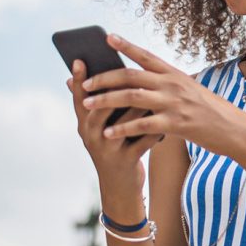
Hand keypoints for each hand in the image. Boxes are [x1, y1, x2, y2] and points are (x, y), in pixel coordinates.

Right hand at [67, 59, 163, 197]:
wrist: (120, 187)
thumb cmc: (114, 148)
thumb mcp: (102, 129)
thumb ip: (101, 105)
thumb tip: (100, 74)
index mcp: (84, 124)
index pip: (79, 97)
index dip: (80, 79)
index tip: (80, 58)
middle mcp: (91, 136)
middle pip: (98, 107)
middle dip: (112, 87)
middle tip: (127, 69)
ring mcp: (107, 149)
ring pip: (123, 122)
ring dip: (139, 105)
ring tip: (152, 90)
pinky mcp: (126, 161)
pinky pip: (142, 140)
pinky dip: (155, 128)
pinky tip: (166, 118)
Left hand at [80, 34, 245, 158]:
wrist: (235, 130)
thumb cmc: (210, 111)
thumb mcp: (190, 91)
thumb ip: (167, 85)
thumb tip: (141, 82)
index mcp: (175, 74)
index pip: (146, 56)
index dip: (126, 46)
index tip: (107, 37)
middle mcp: (173, 85)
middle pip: (131, 76)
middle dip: (104, 78)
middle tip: (85, 83)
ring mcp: (174, 104)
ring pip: (132, 97)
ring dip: (106, 100)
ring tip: (87, 104)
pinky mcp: (176, 124)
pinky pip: (142, 125)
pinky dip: (123, 128)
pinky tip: (108, 133)